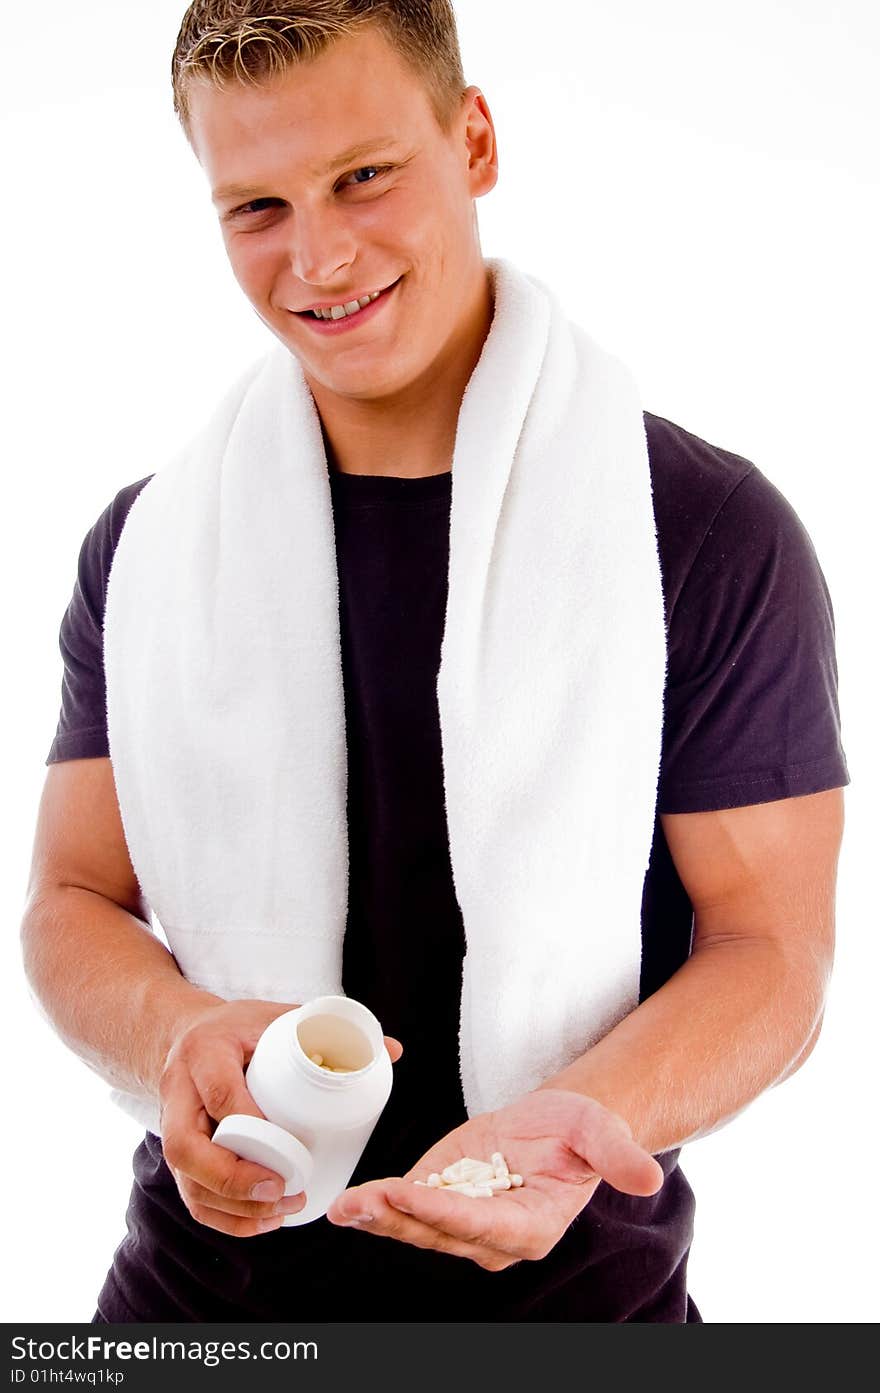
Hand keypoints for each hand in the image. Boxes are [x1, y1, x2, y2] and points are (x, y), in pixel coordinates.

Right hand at [159, 998, 402, 1237]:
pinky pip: (192, 1196)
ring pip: (187, 1181)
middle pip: (187, 1148)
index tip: (286, 1142)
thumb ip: (330, 1029)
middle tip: (280, 1188)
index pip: (219, 1090)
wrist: (186, 1034)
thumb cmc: (240, 1027)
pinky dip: (224, 1218)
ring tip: (280, 1211)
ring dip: (232, 1207)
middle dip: (233, 1179)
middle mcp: (179, 1091)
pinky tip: (261, 1222)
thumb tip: (393, 1051)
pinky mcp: (178, 1152)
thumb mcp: (278, 1015)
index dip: (248, 1120)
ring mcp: (171, 1125)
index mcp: (205, 1051)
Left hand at [326, 1088, 662, 1269]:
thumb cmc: (579, 1129)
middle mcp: (493, 1236)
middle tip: (361, 1203)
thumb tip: (648, 1177)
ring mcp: (463, 1221)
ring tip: (344, 1206)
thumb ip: (617, 1155)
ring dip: (379, 1216)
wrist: (554, 1124)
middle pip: (440, 1232)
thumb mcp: (600, 1131)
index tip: (408, 1191)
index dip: (442, 1210)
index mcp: (532, 1225)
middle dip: (398, 1218)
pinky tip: (349, 1201)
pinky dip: (377, 1206)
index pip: (481, 1224)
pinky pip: (407, 1208)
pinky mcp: (441, 1199)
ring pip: (416, 1226)